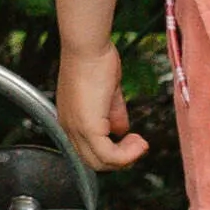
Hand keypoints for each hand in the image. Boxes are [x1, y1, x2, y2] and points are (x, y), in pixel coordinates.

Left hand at [53, 39, 147, 172]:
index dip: (112, 153)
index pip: (88, 151)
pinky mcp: (87, 127)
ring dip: (126, 158)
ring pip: (101, 163)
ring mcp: (76, 129)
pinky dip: (127, 155)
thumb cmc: (94, 60)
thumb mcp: (107, 93)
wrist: (87, 46)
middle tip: (138, 146)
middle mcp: (69, 127)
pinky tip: (139, 142)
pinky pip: (109, 156)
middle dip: (121, 160)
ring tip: (140, 143)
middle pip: (94, 162)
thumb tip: (122, 130)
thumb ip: (113, 114)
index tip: (131, 142)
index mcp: (71, 119)